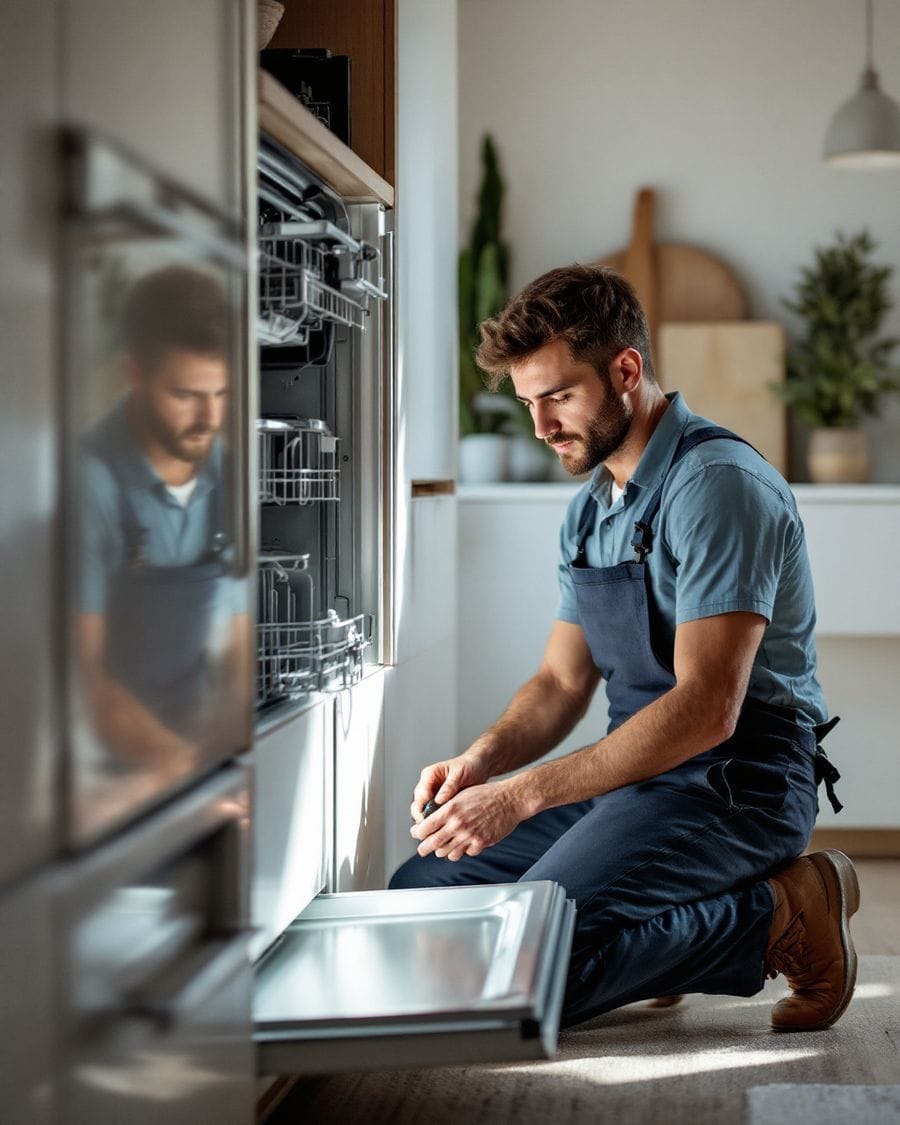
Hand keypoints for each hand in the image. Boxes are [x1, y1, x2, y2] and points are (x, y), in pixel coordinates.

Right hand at [410, 751, 490, 824]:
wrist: (478, 767)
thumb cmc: (468, 766)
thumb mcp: (459, 773)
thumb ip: (449, 786)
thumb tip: (438, 800)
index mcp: (429, 775)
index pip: (420, 794)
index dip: (422, 808)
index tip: (431, 818)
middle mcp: (427, 786)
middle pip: (417, 806)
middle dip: (423, 818)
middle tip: (434, 828)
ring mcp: (432, 796)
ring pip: (424, 813)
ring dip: (430, 822)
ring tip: (440, 830)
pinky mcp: (439, 804)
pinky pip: (434, 815)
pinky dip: (438, 822)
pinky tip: (446, 828)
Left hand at [410, 779, 524, 860]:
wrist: (509, 800)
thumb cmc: (486, 794)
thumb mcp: (461, 794)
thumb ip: (445, 807)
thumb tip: (431, 818)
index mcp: (450, 810)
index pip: (424, 828)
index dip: (417, 833)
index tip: (417, 833)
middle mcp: (457, 824)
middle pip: (432, 844)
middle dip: (424, 848)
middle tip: (422, 849)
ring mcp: (469, 836)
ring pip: (447, 853)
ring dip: (443, 851)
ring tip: (443, 848)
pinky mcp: (480, 844)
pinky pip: (465, 854)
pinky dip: (462, 851)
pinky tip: (463, 844)